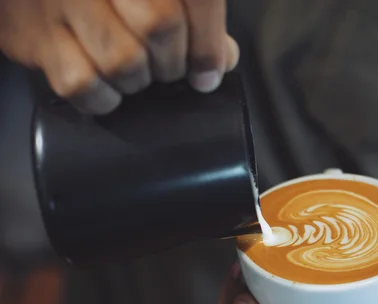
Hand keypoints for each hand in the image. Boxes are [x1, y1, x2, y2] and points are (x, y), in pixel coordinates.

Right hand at [0, 0, 238, 113]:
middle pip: (161, 26)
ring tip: (133, 72)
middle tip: (165, 67)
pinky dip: (102, 99)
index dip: (209, 42)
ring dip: (138, 81)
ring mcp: (62, 0)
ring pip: (123, 60)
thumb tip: (223, 58)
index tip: (208, 72)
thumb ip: (194, 14)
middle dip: (173, 62)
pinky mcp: (34, 34)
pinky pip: (82, 84)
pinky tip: (104, 86)